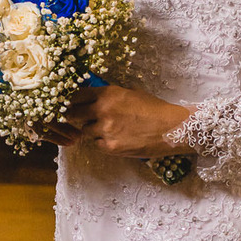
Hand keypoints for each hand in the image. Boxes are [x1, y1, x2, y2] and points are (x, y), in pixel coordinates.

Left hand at [50, 83, 191, 156]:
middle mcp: (102, 110)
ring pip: (85, 131)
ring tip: (110, 129)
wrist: (172, 128)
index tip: (68, 103)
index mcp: (107, 94)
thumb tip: (92, 97)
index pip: (76, 95)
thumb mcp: (131, 93)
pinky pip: (97, 144)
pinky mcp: (110, 147)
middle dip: (74, 116)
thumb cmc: (154, 109)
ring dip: (92, 130)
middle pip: (72, 114)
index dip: (71, 100)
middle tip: (77, 118)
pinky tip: (117, 139)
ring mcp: (105, 130)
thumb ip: (110, 95)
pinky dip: (102, 143)